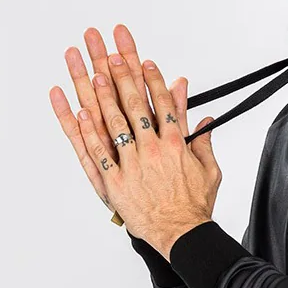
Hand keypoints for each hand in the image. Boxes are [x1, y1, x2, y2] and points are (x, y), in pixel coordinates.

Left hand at [48, 22, 220, 255]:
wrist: (182, 235)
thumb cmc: (194, 206)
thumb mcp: (208, 169)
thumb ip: (202, 139)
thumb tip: (204, 116)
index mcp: (175, 144)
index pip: (163, 102)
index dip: (151, 78)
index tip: (142, 59)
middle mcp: (153, 149)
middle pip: (135, 104)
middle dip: (121, 74)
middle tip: (110, 51)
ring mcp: (132, 165)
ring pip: (114, 122)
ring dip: (101, 93)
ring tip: (91, 70)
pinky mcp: (115, 183)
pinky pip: (98, 153)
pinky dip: (88, 131)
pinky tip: (80, 111)